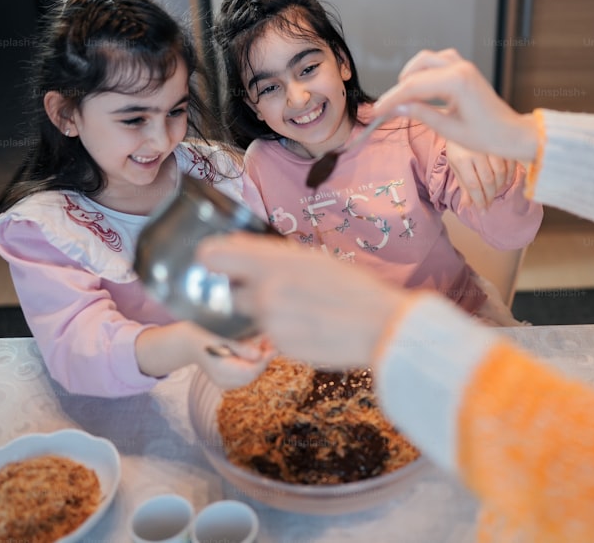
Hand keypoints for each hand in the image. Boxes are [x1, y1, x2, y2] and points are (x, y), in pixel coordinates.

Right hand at [195, 332, 276, 389]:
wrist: (191, 341)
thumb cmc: (208, 333)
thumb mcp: (225, 336)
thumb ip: (242, 347)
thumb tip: (259, 356)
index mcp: (221, 370)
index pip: (250, 371)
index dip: (265, 359)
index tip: (275, 346)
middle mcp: (223, 380)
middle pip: (251, 375)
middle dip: (263, 359)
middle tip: (271, 343)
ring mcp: (223, 383)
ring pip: (249, 376)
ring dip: (259, 361)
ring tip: (264, 344)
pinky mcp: (225, 381)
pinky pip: (244, 376)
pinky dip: (251, 365)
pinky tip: (255, 352)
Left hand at [196, 233, 411, 367]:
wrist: (382, 327)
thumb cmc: (354, 288)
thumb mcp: (315, 259)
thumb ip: (273, 255)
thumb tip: (239, 247)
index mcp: (274, 262)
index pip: (213, 256)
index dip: (211, 259)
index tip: (215, 262)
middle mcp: (266, 292)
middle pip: (230, 292)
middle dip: (245, 293)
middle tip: (275, 291)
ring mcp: (271, 323)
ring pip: (250, 316)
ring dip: (265, 313)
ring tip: (301, 309)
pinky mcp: (280, 347)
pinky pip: (268, 336)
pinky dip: (281, 332)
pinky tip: (308, 326)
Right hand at [374, 49, 539, 162]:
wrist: (511, 134)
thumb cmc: (486, 136)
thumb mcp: (449, 130)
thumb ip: (421, 114)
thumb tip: (395, 107)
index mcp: (457, 82)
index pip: (414, 86)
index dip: (392, 98)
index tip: (377, 111)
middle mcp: (460, 68)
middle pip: (417, 68)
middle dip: (399, 87)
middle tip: (388, 107)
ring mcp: (464, 66)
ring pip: (427, 60)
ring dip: (412, 75)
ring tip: (404, 97)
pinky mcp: (465, 70)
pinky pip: (439, 62)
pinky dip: (426, 71)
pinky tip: (422, 88)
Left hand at [445, 141, 512, 209]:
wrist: (463, 119)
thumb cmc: (458, 146)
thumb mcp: (456, 165)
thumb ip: (463, 185)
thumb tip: (467, 206)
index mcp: (462, 159)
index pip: (473, 185)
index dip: (479, 200)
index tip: (482, 210)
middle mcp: (476, 152)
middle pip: (488, 181)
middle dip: (490, 196)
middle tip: (489, 205)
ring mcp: (490, 146)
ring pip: (500, 173)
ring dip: (499, 186)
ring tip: (495, 192)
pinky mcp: (501, 142)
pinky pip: (509, 163)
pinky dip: (509, 175)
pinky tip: (506, 181)